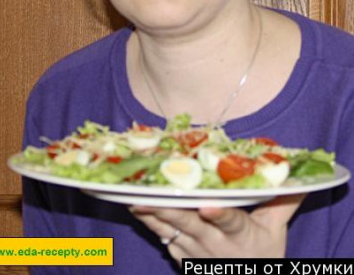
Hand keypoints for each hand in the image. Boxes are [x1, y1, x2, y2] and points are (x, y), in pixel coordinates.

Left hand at [130, 195, 303, 263]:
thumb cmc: (263, 256)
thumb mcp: (276, 230)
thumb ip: (283, 201)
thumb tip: (299, 176)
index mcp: (241, 234)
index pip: (231, 222)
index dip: (219, 214)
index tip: (207, 206)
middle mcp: (214, 244)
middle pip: (190, 225)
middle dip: (169, 210)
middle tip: (149, 196)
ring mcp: (194, 252)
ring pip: (170, 230)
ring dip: (152, 215)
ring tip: (133, 199)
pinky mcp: (181, 256)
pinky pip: (163, 237)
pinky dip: (150, 222)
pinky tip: (136, 206)